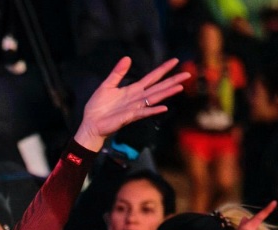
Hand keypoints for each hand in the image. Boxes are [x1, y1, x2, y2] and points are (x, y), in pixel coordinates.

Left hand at [74, 57, 189, 151]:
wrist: (91, 123)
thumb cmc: (98, 106)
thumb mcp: (107, 85)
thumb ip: (117, 73)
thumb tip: (127, 58)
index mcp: (133, 89)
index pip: (151, 77)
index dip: (163, 69)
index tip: (175, 61)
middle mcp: (137, 98)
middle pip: (158, 87)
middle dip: (172, 81)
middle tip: (187, 74)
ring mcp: (135, 107)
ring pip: (154, 98)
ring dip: (167, 93)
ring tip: (180, 87)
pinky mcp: (129, 116)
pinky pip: (143, 112)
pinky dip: (153, 110)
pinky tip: (164, 107)